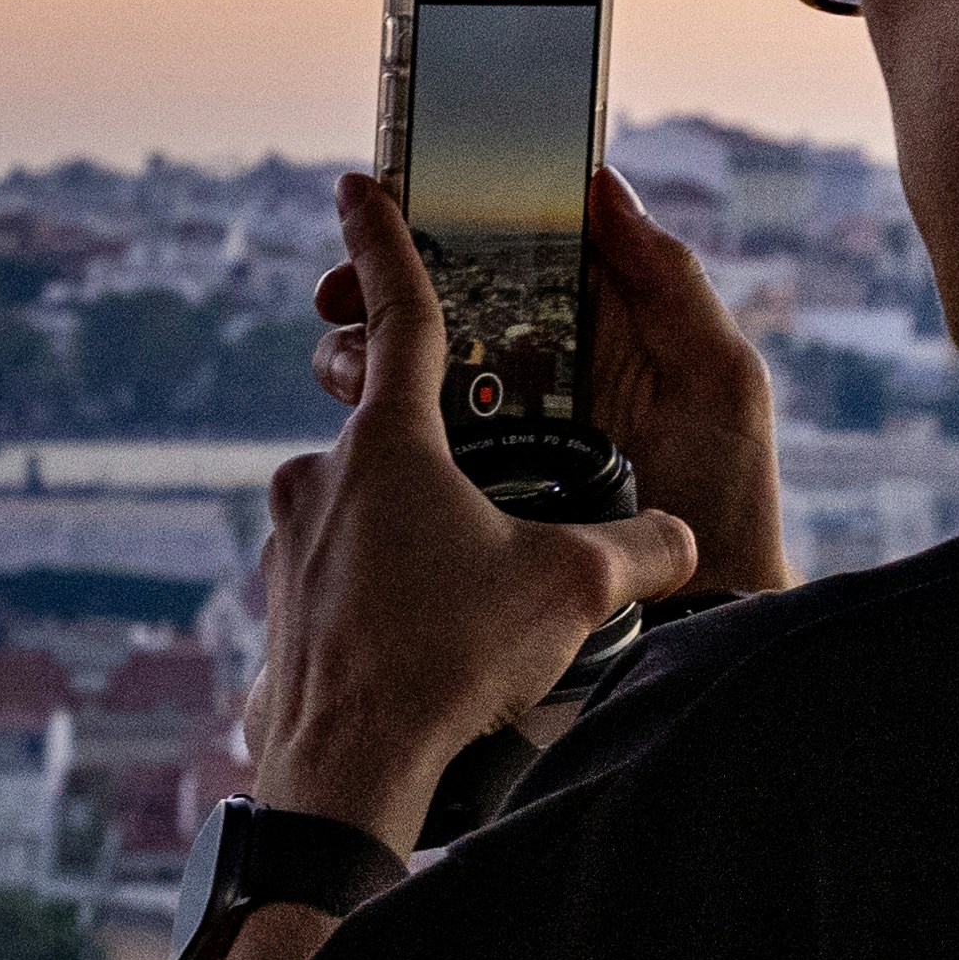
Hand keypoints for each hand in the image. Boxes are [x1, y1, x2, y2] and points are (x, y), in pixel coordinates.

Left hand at [250, 169, 695, 835]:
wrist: (342, 777)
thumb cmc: (447, 664)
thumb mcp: (572, 590)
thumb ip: (643, 546)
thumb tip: (684, 542)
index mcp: (390, 442)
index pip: (401, 310)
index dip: (390, 237)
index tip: (362, 182)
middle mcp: (320, 478)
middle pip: (398, 438)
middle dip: (451, 470)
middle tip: (492, 529)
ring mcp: (286, 545)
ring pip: (367, 517)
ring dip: (416, 547)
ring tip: (463, 618)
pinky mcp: (273, 608)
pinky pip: (338, 584)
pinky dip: (379, 606)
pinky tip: (415, 659)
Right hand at [310, 163, 786, 605]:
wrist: (699, 619)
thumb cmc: (727, 498)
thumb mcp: (720, 380)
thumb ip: (672, 284)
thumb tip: (604, 190)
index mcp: (599, 328)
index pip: (515, 257)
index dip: (452, 227)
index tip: (397, 210)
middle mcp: (543, 372)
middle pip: (446, 311)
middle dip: (384, 292)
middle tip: (336, 293)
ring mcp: (503, 432)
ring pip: (412, 375)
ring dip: (362, 357)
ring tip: (345, 368)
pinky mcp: (473, 491)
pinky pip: (411, 447)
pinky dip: (371, 429)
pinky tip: (349, 426)